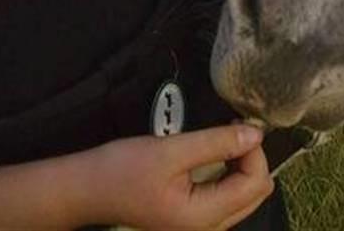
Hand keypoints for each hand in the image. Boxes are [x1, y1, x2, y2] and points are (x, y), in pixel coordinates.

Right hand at [95, 124, 273, 230]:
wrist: (88, 189)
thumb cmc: (123, 170)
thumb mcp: (171, 150)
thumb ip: (216, 142)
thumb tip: (255, 133)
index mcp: (202, 218)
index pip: (254, 184)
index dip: (253, 150)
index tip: (239, 123)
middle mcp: (206, 229)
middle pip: (254, 193)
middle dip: (251, 157)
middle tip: (233, 128)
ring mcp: (200, 226)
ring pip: (243, 195)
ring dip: (241, 164)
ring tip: (223, 137)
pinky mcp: (192, 217)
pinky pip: (227, 196)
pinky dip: (228, 173)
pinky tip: (214, 153)